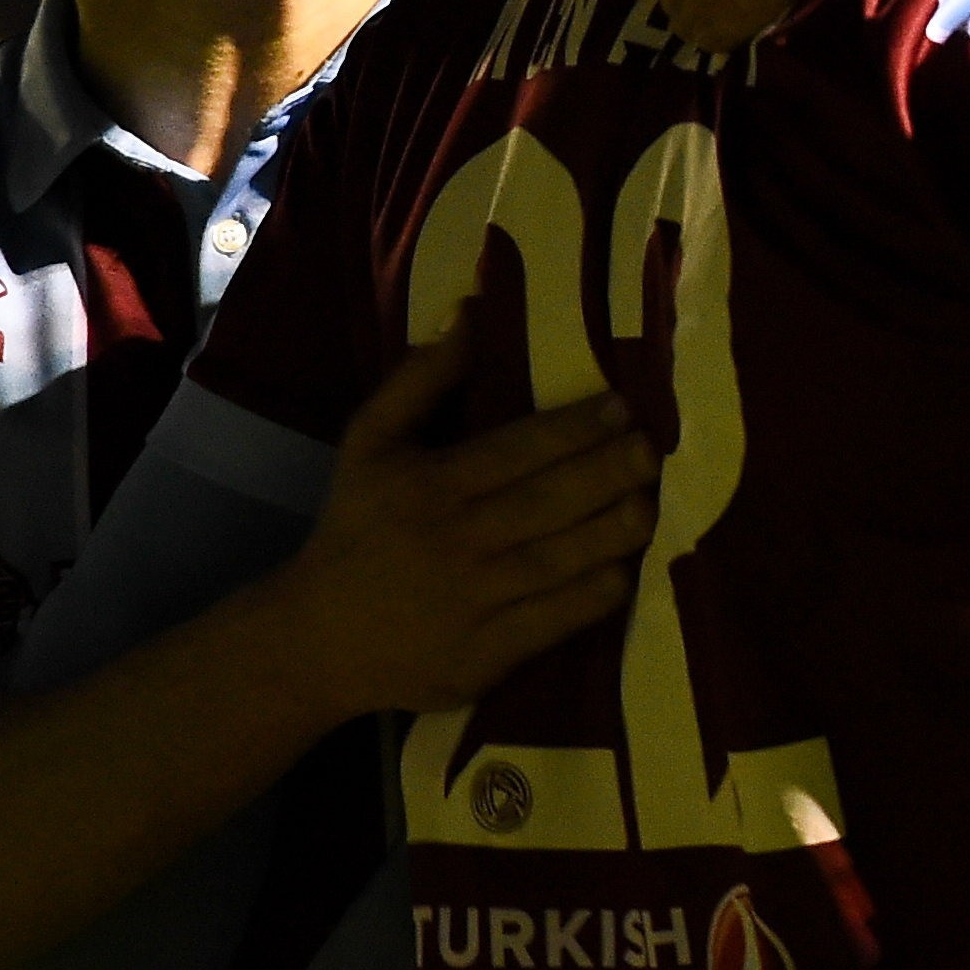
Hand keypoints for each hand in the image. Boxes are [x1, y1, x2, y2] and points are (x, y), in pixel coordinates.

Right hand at [276, 315, 656, 719]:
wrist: (317, 640)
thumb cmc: (356, 529)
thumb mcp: (369, 444)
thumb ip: (419, 379)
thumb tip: (468, 312)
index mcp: (430, 486)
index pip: (519, 450)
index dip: (577, 428)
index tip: (623, 409)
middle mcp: (455, 541)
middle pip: (549, 502)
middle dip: (609, 474)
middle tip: (652, 451)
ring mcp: (472, 602)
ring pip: (560, 561)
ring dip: (614, 531)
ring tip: (651, 503)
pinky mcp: (483, 657)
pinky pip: (552, 621)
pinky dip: (592, 596)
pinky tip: (623, 572)